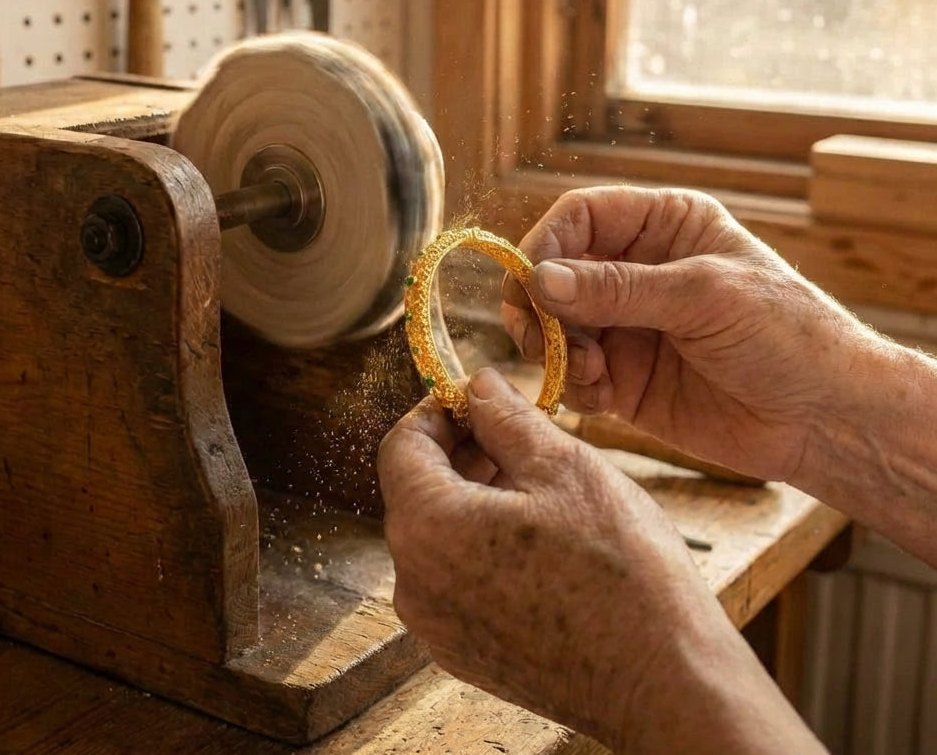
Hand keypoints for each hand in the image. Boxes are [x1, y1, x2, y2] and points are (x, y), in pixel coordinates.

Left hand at [378, 368, 822, 752]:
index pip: (402, 445)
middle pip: (417, 490)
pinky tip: (539, 540)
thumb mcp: (562, 465)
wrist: (663, 683)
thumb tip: (476, 384)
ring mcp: (437, 626)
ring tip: (538, 486)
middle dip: (462, 452)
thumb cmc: (620, 569)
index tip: (481, 402)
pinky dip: (482, 546)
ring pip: (438, 535)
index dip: (440, 411)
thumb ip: (504, 416)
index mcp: (427, 528)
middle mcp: (414, 583)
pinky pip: (455, 579)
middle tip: (519, 437)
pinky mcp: (465, 653)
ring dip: (474, 498)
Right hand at [502, 187, 878, 481]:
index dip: (546, 244)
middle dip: (539, 305)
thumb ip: (618, 288)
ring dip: (554, 349)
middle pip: (553, 272)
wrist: (826, 420)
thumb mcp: (704, 297)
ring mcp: (627, 326)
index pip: (580, 217)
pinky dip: (572, 384)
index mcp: (663, 226)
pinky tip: (604, 397)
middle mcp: (636, 270)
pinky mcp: (623, 379)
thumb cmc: (787, 335)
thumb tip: (538, 279)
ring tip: (589, 372)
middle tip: (539, 337)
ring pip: (553, 325)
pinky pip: (571, 373)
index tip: (530, 284)